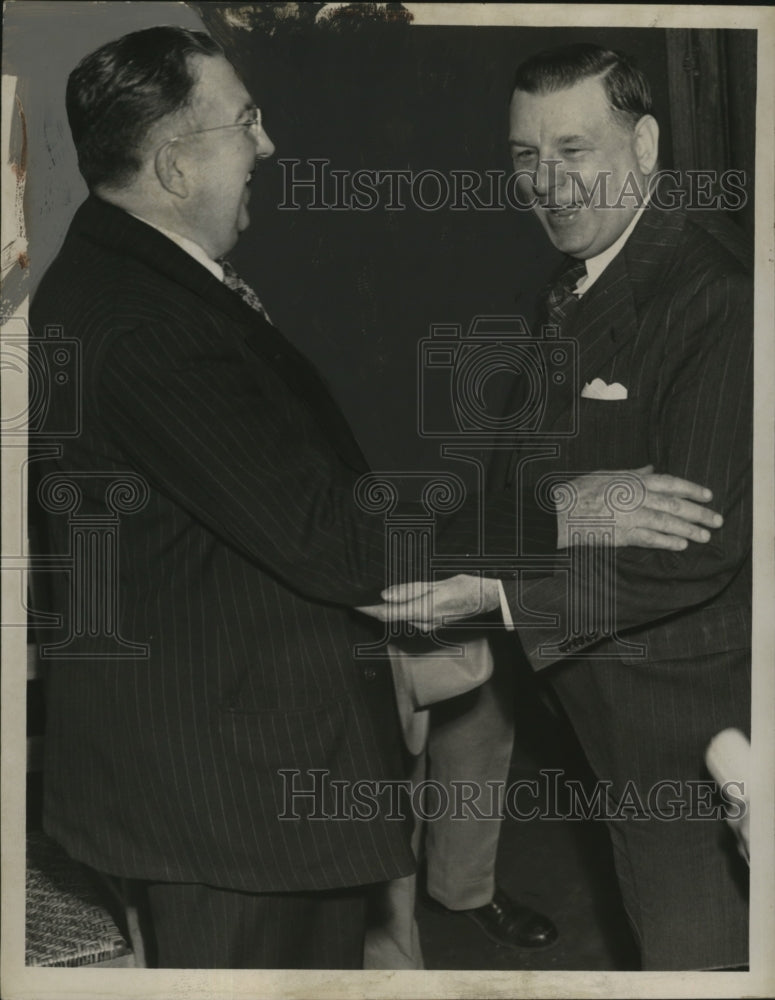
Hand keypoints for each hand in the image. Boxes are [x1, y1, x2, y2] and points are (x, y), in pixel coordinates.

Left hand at [357, 574, 499, 629]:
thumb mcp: (436, 585)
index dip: (367, 609)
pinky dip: (404, 607)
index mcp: (421, 612)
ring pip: (402, 615)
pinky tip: (403, 597)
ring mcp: (429, 624)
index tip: (353, 603)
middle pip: (392, 616)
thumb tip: (385, 595)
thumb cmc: (465, 587)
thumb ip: (410, 591)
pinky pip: (413, 615)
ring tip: (379, 592)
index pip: (386, 614)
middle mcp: (422, 622)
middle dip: (377, 606)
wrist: (489, 598)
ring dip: (391, 606)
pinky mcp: (434, 621)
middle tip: (362, 593)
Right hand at [558, 465, 722, 549]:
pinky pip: (650, 538)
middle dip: (699, 513)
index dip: (692, 489)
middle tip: (717, 521)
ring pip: (667, 522)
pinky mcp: (622, 534)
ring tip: (705, 536)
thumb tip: (651, 468)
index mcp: (633, 480)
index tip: (708, 495)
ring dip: (688, 530)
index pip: (671, 483)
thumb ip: (632, 473)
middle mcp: (636, 497)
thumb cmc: (580, 491)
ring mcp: (630, 516)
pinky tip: (681, 545)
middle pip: (675, 504)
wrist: (560, 511)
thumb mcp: (607, 474)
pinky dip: (667, 542)